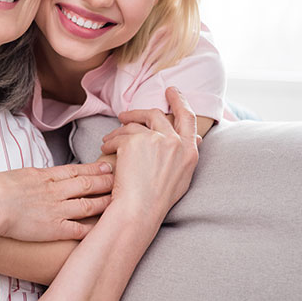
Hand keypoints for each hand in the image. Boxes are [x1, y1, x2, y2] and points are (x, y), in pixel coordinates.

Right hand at [0, 161, 113, 241]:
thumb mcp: (17, 175)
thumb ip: (31, 177)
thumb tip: (34, 178)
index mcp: (44, 176)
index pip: (75, 170)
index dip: (93, 168)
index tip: (106, 165)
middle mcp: (55, 191)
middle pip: (86, 184)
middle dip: (105, 181)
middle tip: (121, 178)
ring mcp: (57, 209)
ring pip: (88, 204)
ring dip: (104, 201)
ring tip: (118, 199)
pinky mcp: (54, 228)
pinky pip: (78, 228)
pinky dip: (91, 227)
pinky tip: (102, 227)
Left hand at [100, 87, 198, 223]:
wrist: (139, 209)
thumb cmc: (157, 200)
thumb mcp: (183, 176)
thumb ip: (187, 154)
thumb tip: (196, 137)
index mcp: (190, 151)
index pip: (188, 118)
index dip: (179, 101)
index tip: (171, 91)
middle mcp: (175, 142)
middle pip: (156, 114)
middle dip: (139, 111)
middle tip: (125, 113)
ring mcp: (155, 139)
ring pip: (133, 124)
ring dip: (119, 131)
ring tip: (109, 140)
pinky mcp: (134, 141)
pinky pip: (119, 135)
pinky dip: (110, 142)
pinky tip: (105, 149)